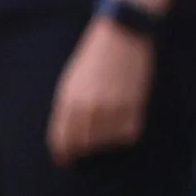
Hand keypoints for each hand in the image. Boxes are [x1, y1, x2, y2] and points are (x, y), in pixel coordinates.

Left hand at [47, 18, 153, 164]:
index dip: (63, 154)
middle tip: (90, 148)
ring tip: (108, 128)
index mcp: (67, 100)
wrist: (122, 35)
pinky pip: (128, 135)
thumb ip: (67, 109)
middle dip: (84, 149)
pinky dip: (125, 134)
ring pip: (105, 143)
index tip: (66, 161)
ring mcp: (111, 107)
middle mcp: (87, 107)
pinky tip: (124, 123)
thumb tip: (67, 137)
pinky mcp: (134, 105)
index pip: (61, 139)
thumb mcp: (71, 82)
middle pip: (83, 145)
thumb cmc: (94, 59)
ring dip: (106, 141)